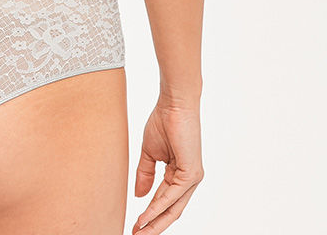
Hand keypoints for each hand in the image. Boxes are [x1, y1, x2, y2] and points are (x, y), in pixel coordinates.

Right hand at [132, 98, 203, 233]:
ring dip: (154, 221)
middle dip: (154, 226)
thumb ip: (145, 174)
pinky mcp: (191, 173)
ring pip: (172, 208)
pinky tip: (145, 216)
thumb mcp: (150, 152)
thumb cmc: (163, 121)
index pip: (164, 201)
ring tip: (139, 231)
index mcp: (179, 174)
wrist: (173, 103)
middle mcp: (188, 179)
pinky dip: (157, 207)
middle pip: (171, 210)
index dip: (149, 214)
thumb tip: (139, 195)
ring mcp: (192, 178)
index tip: (134, 225)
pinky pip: (172, 196)